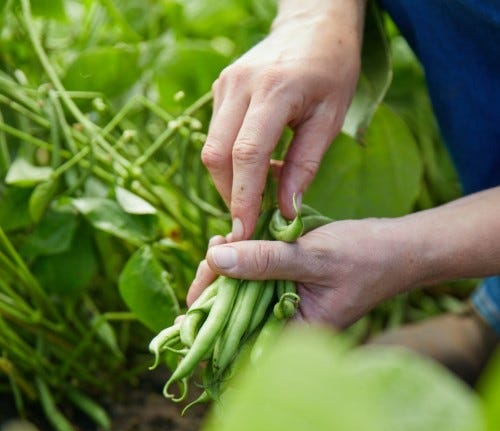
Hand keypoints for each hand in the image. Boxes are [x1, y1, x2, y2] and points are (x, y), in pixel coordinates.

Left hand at [188, 187, 499, 327]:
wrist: (401, 248)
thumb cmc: (367, 256)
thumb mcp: (314, 256)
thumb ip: (266, 260)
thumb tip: (216, 258)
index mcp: (296, 334)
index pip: (240, 339)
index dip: (210, 320)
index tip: (193, 296)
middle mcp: (289, 325)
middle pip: (236, 316)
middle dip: (217, 288)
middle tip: (212, 254)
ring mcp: (290, 306)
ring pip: (245, 295)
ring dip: (231, 270)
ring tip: (223, 243)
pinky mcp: (292, 287)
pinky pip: (260, 279)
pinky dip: (248, 260)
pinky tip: (238, 244)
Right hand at [201, 0, 365, 239]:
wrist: (313, 25)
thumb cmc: (331, 71)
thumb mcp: (330, 118)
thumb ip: (305, 166)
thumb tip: (285, 211)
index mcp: (275, 90)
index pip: (247, 154)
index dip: (243, 198)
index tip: (244, 231)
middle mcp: (240, 85)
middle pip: (217, 155)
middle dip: (230, 194)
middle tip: (250, 219)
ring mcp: (225, 85)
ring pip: (211, 148)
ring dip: (229, 180)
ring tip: (256, 194)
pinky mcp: (220, 89)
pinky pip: (216, 136)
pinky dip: (230, 161)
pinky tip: (254, 168)